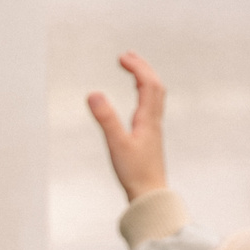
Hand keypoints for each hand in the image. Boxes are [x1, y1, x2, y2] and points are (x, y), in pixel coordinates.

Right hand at [85, 51, 167, 201]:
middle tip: (127, 56)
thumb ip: (106, 118)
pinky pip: (151, 107)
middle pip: (155, 86)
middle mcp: (154, 121)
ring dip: (145, 79)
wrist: (150, 194)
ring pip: (155, 96)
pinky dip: (145, 94)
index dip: (137, 67)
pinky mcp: (150, 137)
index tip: (121, 57)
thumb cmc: (135, 172)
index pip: (148, 84)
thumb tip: (93, 94)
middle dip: (142, 68)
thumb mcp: (116, 143)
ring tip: (132, 69)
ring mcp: (154, 129)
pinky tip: (136, 98)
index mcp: (149, 119)